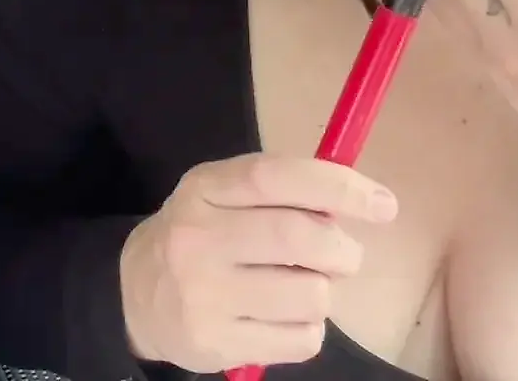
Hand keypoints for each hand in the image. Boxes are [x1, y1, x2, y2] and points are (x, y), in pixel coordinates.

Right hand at [119, 153, 397, 371]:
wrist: (134, 296)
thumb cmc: (200, 237)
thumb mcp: (222, 196)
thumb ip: (280, 193)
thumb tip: (358, 200)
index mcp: (204, 189)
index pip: (275, 177)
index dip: (337, 186)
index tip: (383, 205)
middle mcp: (197, 237)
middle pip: (301, 238)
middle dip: (342, 251)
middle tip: (341, 259)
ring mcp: (203, 293)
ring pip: (311, 295)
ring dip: (322, 294)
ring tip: (297, 291)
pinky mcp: (214, 342)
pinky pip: (301, 339)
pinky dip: (307, 330)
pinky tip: (279, 320)